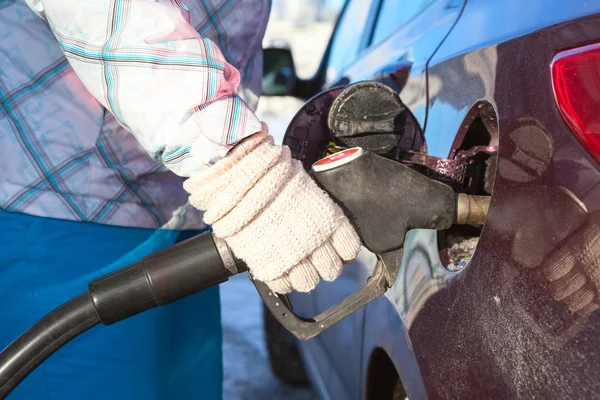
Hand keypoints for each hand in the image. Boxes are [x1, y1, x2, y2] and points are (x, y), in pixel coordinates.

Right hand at [184, 125, 360, 292]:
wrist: (242, 181)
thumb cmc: (272, 177)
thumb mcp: (306, 188)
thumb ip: (319, 211)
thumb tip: (326, 223)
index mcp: (330, 221)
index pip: (349, 250)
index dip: (342, 251)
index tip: (334, 249)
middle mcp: (317, 242)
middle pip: (332, 270)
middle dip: (323, 265)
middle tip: (310, 256)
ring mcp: (295, 258)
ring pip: (309, 282)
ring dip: (302, 275)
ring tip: (291, 263)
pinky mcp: (271, 268)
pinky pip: (284, 286)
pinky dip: (281, 279)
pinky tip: (275, 266)